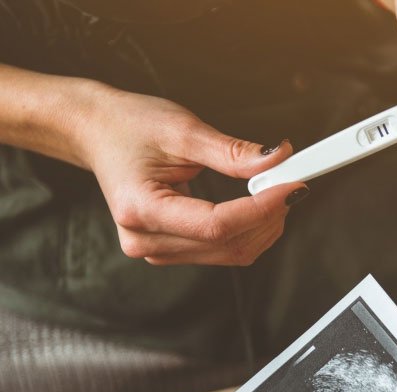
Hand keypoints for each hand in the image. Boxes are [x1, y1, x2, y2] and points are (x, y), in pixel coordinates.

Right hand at [79, 86, 307, 265]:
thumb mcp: (181, 129)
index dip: (261, 209)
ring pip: (231, 253)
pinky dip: (249, 230)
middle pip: (228, 244)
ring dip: (264, 226)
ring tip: (275, 191)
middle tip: (290, 183)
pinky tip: (258, 206)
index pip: (216, 225)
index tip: (292, 187)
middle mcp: (145, 240)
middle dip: (269, 216)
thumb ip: (231, 152)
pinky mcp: (170, 250)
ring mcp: (156, 250)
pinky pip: (223, 251)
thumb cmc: (130, 126)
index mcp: (140, 210)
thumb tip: (277, 162)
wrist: (98, 132)